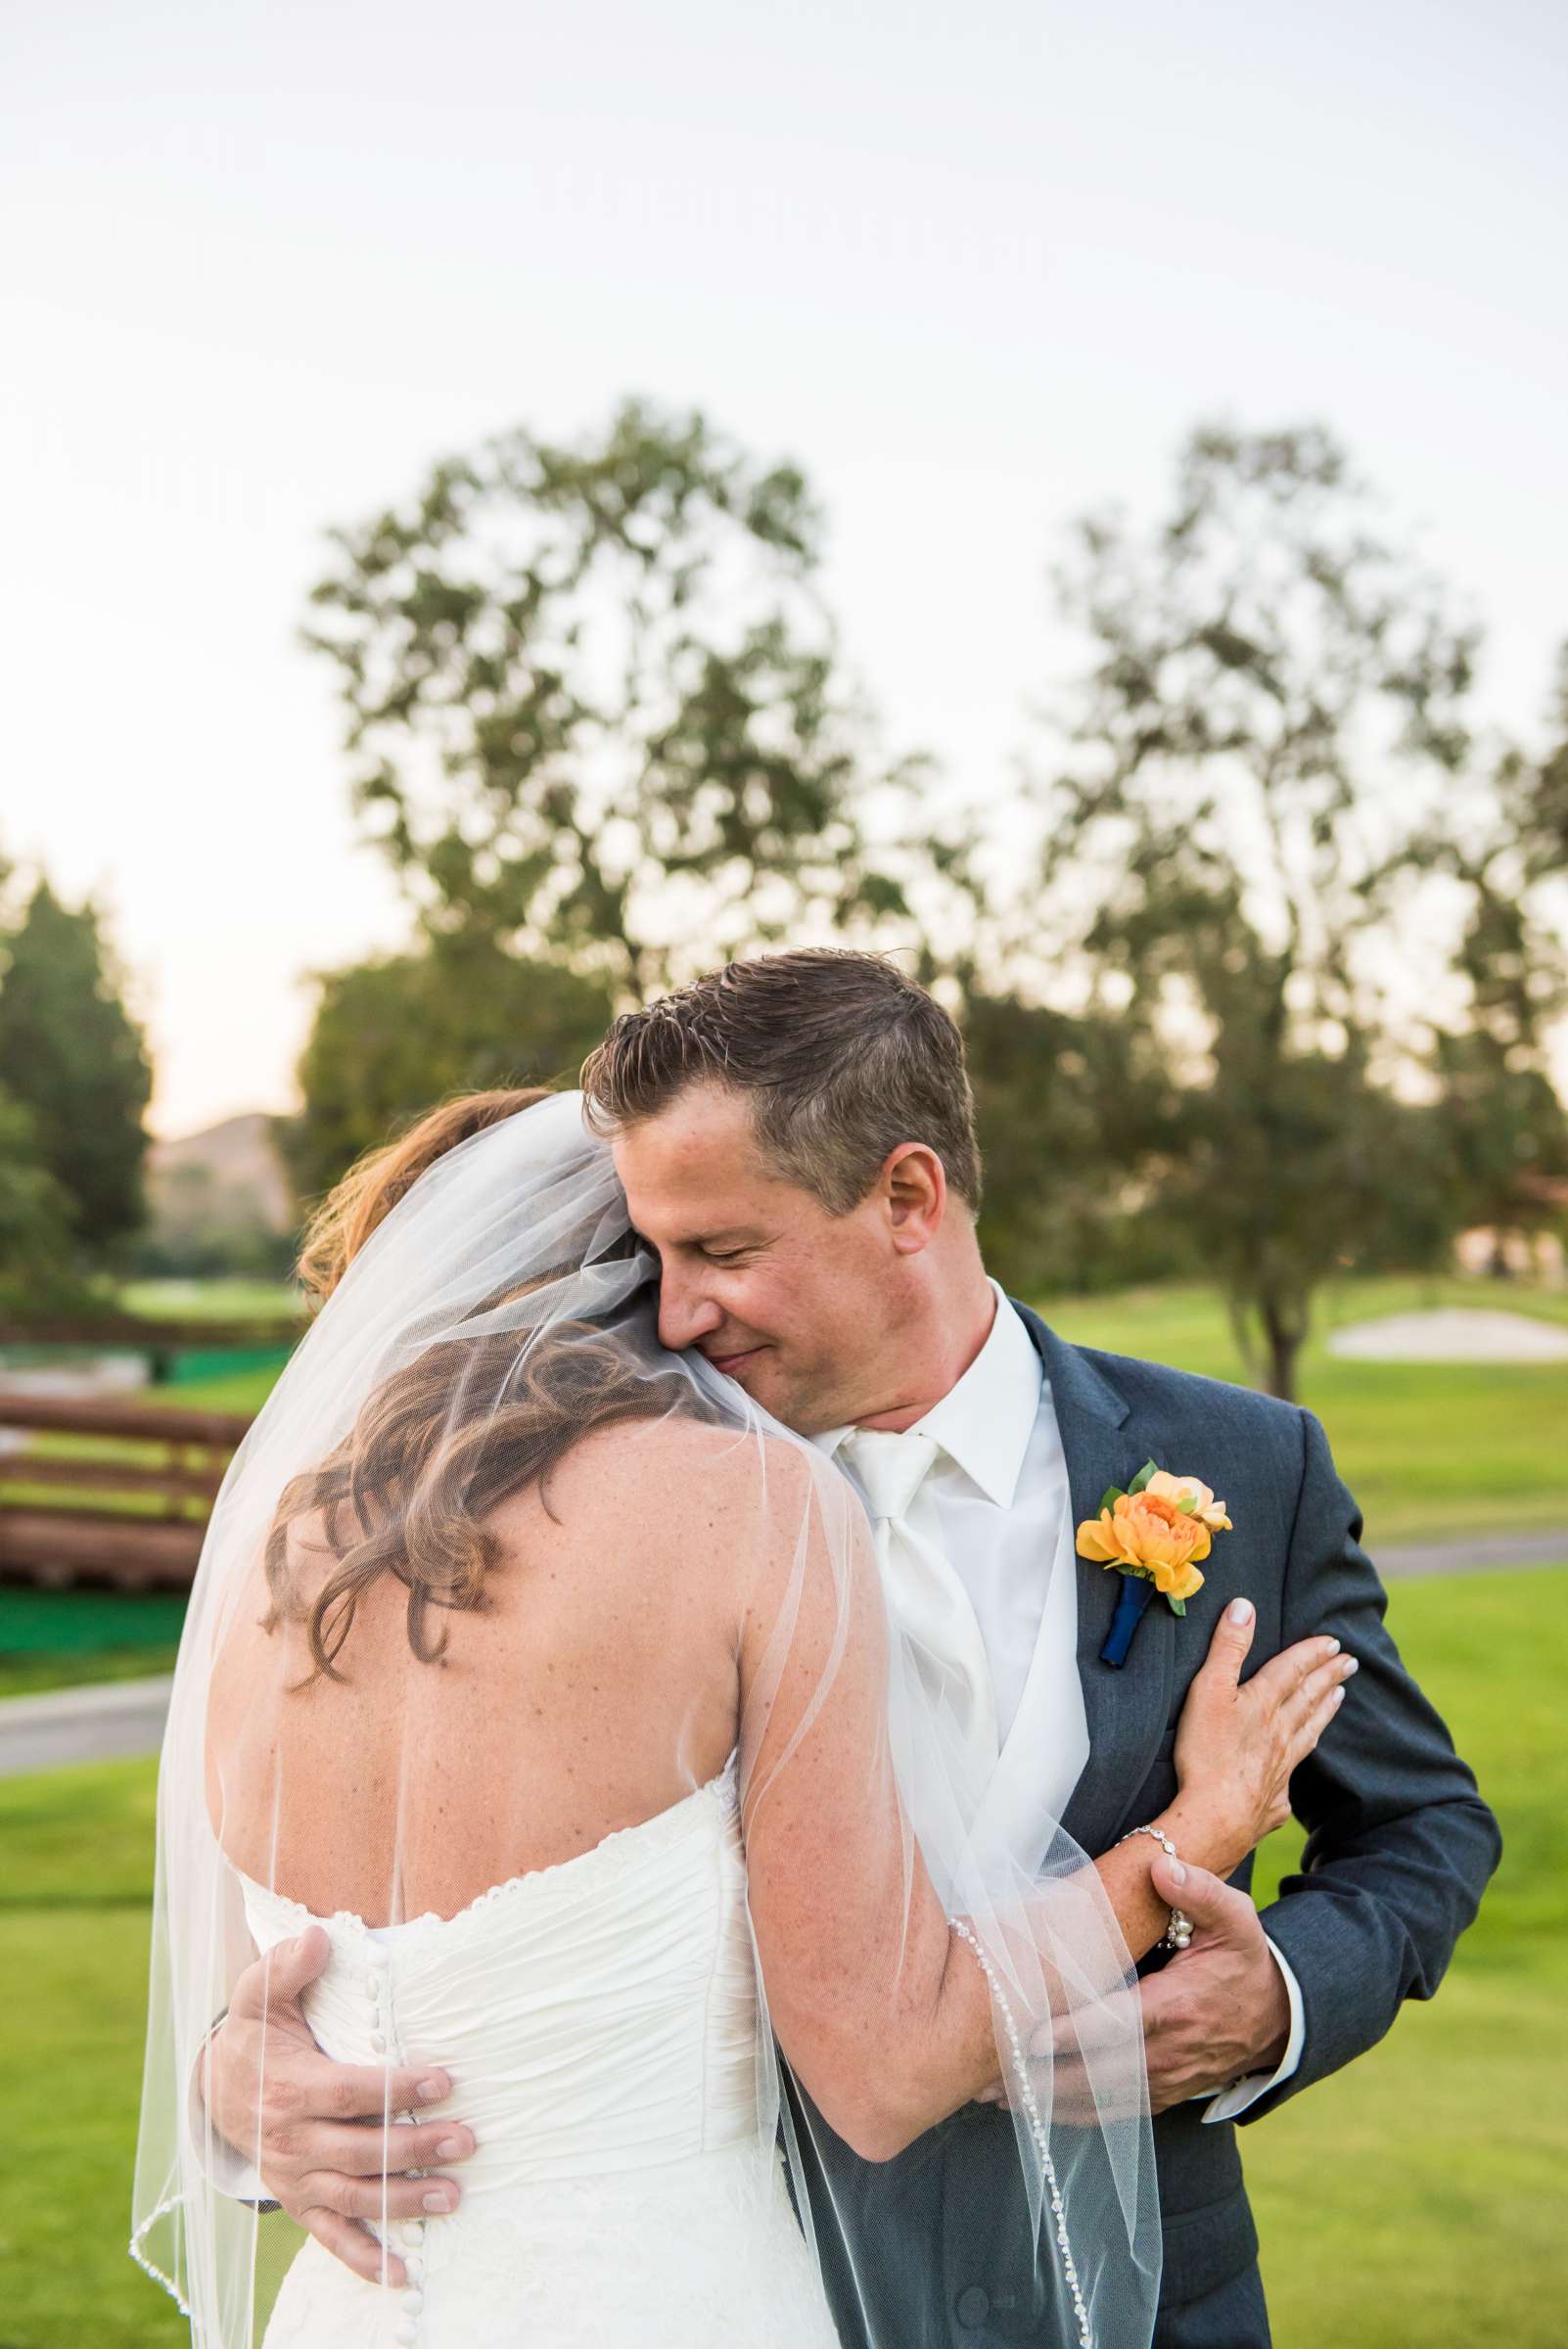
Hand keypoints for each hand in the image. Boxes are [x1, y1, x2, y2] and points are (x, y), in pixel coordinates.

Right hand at [202, 1928, 473, 2286]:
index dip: (396, 2090)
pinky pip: (333, 2237)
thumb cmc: (256, 2033)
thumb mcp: (261, 1993)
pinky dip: (367, 2260)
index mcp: (289, 2088)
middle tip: (468, 2141)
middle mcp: (291, 2141)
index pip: (349, 2093)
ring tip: (454, 2195)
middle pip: (361, 2150)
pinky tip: (405, 2276)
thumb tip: (319, 1936)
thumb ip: (287, 1965)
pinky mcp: (301, 2202)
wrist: (218, 2087)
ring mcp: (296, 2177)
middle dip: (416, 2148)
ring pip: (354, 2196)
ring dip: (404, 2201)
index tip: (444, 2080)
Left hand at [975, 1852, 1291, 2120]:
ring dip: (1043, 2103)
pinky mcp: (1160, 2097)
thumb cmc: (1244, 1960)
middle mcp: (1167, 2054)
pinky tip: (1030, 2111)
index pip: (1114, 2025)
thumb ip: (1200, 1891)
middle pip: (1093, 2073)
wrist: (1280, 2018)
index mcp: (1177, 2008)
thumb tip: (1162, 1866)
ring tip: (987, 2095)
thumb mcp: (1236, 1918)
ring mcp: (1163, 2082)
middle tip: (980, 2073)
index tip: (1025, 2036)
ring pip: (1096, 2102)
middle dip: (1038, 2077)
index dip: (1069, 2035)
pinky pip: (1110, 2115)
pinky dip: (1069, 2116)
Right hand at [1169, 1599, 1354, 1875]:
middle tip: (1350, 1661)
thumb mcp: (1208, 1690)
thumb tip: (1245, 1605)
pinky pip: (1293, 1774)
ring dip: (1325, 1710)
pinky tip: (1303, 1760)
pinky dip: (1302, 1759)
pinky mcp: (1274, 1798)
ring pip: (1309, 1732)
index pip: (1293, 1670)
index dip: (1311, 1652)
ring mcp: (1281, 1767)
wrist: (1216, 1817)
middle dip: (1329, 1676)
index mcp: (1264, 1703)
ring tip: (1340, 1696)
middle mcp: (1280, 1732)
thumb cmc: (1206, 1752)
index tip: (1333, 1641)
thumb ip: (1228, 1647)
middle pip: (1309, 1698)